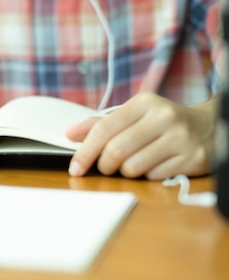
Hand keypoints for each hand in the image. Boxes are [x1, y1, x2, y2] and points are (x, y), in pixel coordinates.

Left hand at [66, 93, 216, 179]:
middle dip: (104, 165)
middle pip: (116, 151)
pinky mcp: (193, 158)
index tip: (75, 167)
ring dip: (125, 172)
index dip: (85, 152)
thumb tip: (70, 133)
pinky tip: (155, 165)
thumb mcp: (133, 116)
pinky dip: (147, 176)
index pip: (104, 129)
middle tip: (106, 166)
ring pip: (133, 167)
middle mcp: (164, 117)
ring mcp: (181, 138)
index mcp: (144, 102)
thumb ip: (101, 124)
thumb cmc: (161, 123)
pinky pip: (154, 176)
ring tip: (133, 162)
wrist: (208, 127)